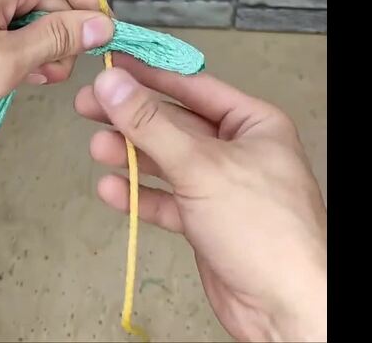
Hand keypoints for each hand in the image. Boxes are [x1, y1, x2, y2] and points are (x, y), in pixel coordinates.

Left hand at [0, 0, 113, 101]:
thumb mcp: (4, 58)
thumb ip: (56, 40)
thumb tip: (103, 28)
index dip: (91, 8)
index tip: (94, 46)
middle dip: (63, 39)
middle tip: (48, 73)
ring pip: (38, 15)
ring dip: (42, 48)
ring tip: (25, 75)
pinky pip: (14, 22)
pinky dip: (18, 47)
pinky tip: (9, 70)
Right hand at [74, 54, 326, 341]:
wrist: (282, 305)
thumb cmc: (266, 230)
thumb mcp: (201, 166)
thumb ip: (151, 124)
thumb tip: (113, 85)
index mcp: (255, 124)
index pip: (195, 87)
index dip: (150, 76)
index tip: (112, 66)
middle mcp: (240, 152)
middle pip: (176, 124)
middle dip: (133, 119)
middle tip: (89, 107)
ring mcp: (222, 188)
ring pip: (168, 163)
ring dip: (131, 156)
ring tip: (97, 148)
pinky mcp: (206, 222)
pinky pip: (166, 200)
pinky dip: (139, 195)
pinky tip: (111, 190)